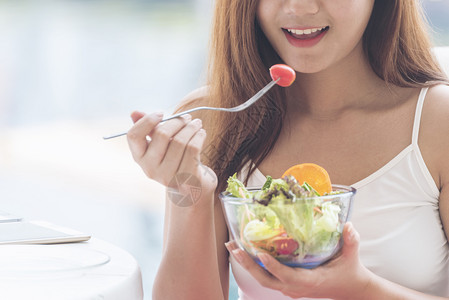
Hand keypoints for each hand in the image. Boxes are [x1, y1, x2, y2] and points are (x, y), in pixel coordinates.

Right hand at [127, 111, 216, 203]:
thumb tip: (134, 112)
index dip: (147, 121)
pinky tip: (201, 134)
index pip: (134, 135)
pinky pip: (193, 149)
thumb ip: (148, 129)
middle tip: (187, 117)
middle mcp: (149, 169)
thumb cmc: (174, 159)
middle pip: (161, 134)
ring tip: (197, 124)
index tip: (161, 113)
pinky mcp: (185, 179)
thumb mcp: (159, 144)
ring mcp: (167, 176)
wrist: (190, 185)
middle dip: (177, 121)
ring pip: (180, 141)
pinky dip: (199, 137)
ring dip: (191, 128)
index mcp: (139, 157)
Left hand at [226, 222, 370, 299]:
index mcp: (310, 280)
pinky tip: (245, 252)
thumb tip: (349, 225)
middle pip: (266, 279)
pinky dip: (254, 265)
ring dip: (247, 264)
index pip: (287, 276)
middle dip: (248, 265)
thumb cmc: (349, 271)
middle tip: (234, 247)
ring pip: (263, 279)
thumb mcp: (351, 256)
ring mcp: (290, 288)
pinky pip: (267, 277)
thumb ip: (351, 240)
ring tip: (233, 247)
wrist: (349, 289)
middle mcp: (296, 287)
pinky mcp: (287, 286)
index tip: (260, 254)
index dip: (273, 267)